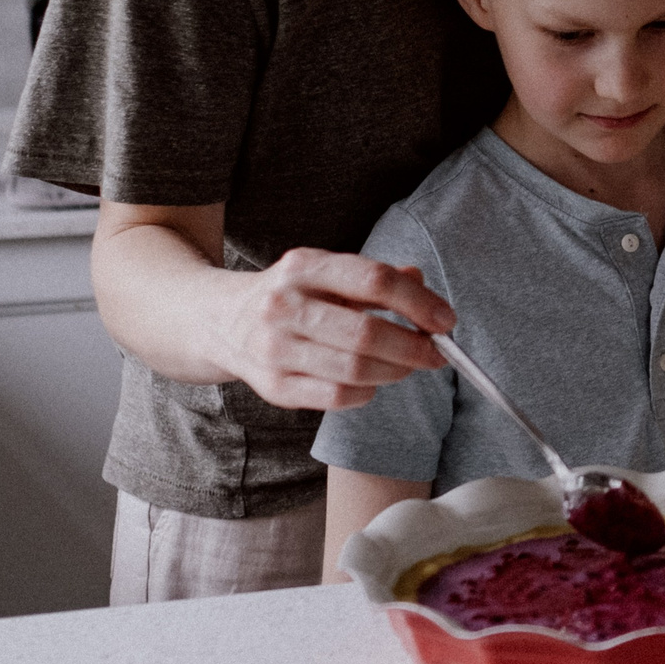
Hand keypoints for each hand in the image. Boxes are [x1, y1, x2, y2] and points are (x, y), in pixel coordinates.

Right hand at [214, 248, 453, 410]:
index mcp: (304, 265)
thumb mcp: (326, 272)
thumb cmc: (291, 295)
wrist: (218, 320)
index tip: (446, 320)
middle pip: (366, 333)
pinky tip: (370, 383)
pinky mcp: (272, 387)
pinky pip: (336, 398)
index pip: (374, 280)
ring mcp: (274, 348)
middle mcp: (284, 305)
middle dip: (413, 347)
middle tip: (436, 354)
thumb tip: (423, 286)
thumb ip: (375, 279)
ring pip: (354, 370)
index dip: (418, 303)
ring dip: (394, 372)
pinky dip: (366, 393)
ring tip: (407, 367)